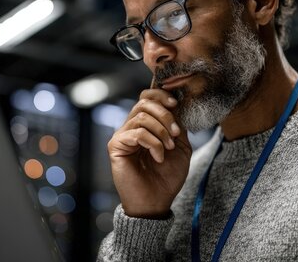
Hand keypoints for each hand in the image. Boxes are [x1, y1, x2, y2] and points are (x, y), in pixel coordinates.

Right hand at [107, 87, 191, 218]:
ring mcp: (123, 135)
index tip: (176, 105)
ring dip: (161, 131)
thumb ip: (178, 125)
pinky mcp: (116, 145)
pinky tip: (158, 157)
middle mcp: (132, 126)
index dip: (161, 95)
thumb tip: (177, 105)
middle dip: (165, 115)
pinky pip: (137, 133)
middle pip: (144, 102)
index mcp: (147, 124)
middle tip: (175, 135)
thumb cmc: (167, 177)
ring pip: (142, 116)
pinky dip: (153, 143)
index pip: (148, 96)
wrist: (156, 201)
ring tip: (168, 148)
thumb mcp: (181, 147)